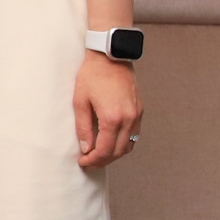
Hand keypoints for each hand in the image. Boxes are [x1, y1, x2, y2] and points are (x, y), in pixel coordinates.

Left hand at [74, 52, 142, 167]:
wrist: (110, 57)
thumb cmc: (92, 76)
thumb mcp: (80, 102)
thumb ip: (83, 127)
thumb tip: (85, 148)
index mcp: (112, 118)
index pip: (104, 150)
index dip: (93, 160)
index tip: (82, 162)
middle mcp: (128, 119)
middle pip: (118, 151)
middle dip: (103, 161)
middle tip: (89, 162)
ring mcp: (137, 115)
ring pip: (129, 145)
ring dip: (114, 154)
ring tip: (98, 155)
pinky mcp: (140, 110)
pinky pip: (134, 135)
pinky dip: (123, 143)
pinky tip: (110, 143)